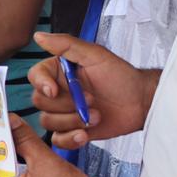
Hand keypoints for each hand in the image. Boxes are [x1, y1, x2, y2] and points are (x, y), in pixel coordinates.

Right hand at [29, 31, 156, 148]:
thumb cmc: (121, 76)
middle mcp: (58, 93)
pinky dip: (69, 139)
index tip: (55, 90)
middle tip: (92, 100)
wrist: (141, 102)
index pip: (35, 77)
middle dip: (66, 104)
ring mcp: (63, 113)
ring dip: (72, 120)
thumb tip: (39, 36)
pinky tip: (84, 134)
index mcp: (58, 73)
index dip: (42, 84)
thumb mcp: (95, 55)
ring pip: (48, 121)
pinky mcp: (71, 130)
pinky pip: (57, 140)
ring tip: (96, 116)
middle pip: (40, 102)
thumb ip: (66, 45)